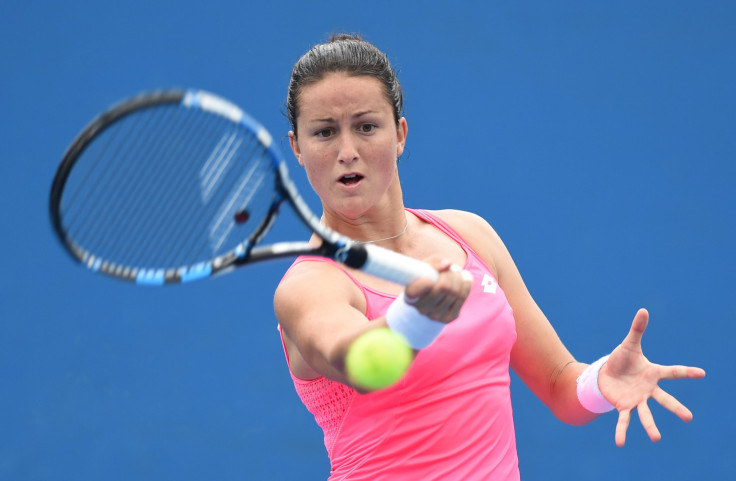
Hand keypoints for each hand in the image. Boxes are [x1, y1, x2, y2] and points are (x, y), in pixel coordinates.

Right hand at [404, 257, 472, 323]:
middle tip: (451, 267)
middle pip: (443, 288)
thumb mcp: (424, 268)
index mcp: (410, 297)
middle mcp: (421, 309)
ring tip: (456, 271)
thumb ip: (433, 262)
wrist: (430, 299)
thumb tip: (448, 264)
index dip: (423, 285)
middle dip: (450, 273)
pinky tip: (465, 277)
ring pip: (454, 291)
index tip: (429, 279)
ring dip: (458, 276)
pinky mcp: (449, 318)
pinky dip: (466, 283)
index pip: (413, 293)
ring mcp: (435, 316)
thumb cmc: (425, 278)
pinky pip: (462, 297)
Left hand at [598, 308, 705, 445]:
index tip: (702, 373)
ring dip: (650, 426)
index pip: (673, 372)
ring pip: (646, 414)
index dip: (686, 372)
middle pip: (664, 399)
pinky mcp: (623, 406)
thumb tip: (644, 309)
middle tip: (688, 418)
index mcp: (653, 373)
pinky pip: (623, 420)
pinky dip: (621, 431)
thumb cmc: (622, 360)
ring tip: (656, 438)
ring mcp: (637, 400)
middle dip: (676, 408)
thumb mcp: (628, 344)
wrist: (607, 374)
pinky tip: (620, 443)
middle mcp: (648, 389)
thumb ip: (637, 330)